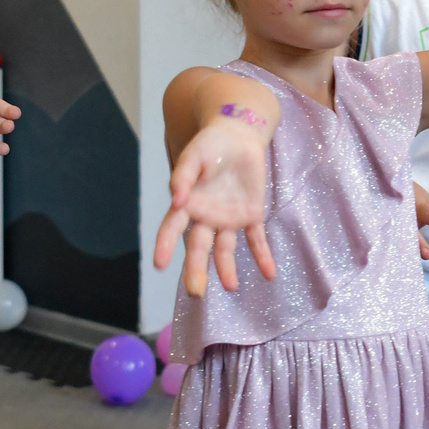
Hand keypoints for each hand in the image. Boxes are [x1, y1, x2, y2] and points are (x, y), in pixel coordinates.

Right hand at [154, 117, 276, 295]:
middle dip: (196, 269)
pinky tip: (269, 273)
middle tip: (196, 292)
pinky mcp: (250, 216)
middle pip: (199, 247)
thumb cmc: (210, 145)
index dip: (165, 245)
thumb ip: (184, 176)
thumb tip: (176, 199)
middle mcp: (206, 218)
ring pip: (225, 249)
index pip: (172, 228)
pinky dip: (263, 256)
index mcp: (188, 204)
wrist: (239, 136)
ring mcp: (228, 220)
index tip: (159, 264)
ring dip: (227, 268)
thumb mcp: (194, 155)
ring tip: (231, 286)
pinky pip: (256, 239)